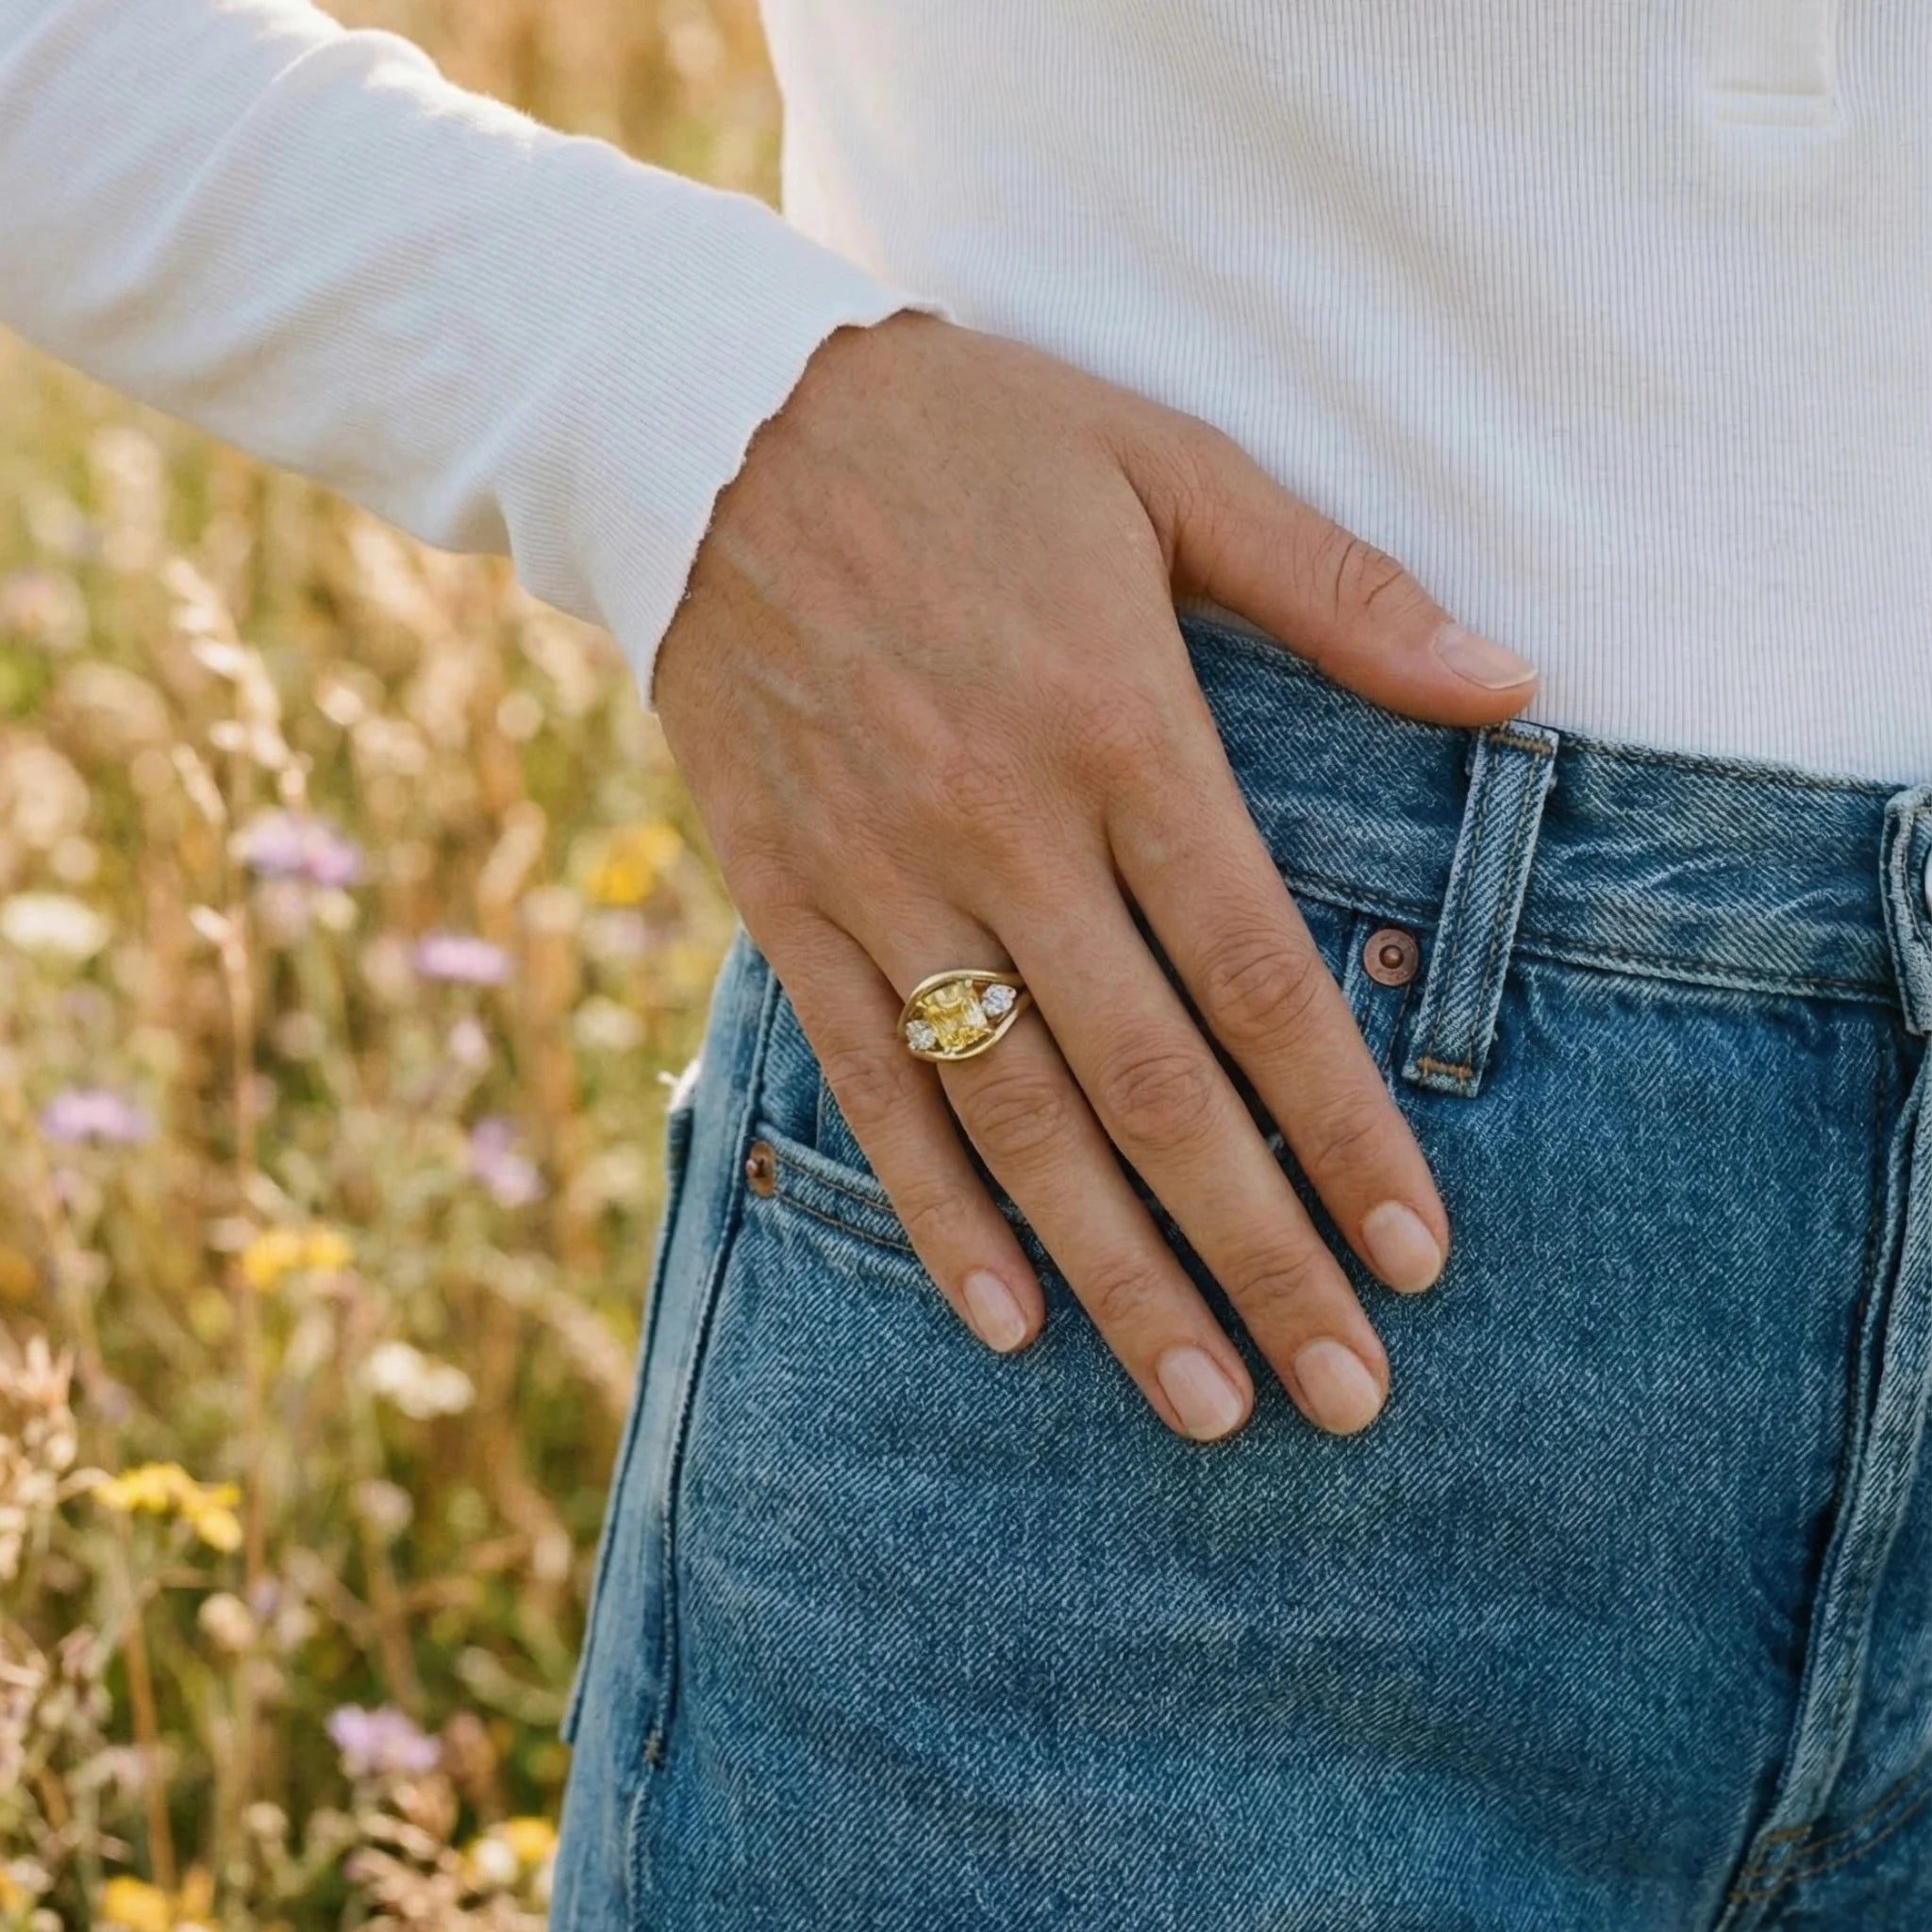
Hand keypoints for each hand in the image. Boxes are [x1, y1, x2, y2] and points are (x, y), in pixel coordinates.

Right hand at [653, 311, 1535, 1441]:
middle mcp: (1004, 831)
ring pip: (1018, 1117)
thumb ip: (1337, 588)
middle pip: (1153, 1087)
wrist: (717, 429)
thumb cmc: (968, 440)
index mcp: (1119, 728)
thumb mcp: (1164, 465)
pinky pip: (870, 1082)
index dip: (1342, 1127)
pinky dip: (937, 1209)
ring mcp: (886, 880)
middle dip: (1256, 1252)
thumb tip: (1512, 684)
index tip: (1416, 1252)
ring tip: (1205, 1402)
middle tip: (1343, 1394)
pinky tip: (1008, 1321)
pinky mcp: (788, 901)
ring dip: (1117, 1274)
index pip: (1258, 975)